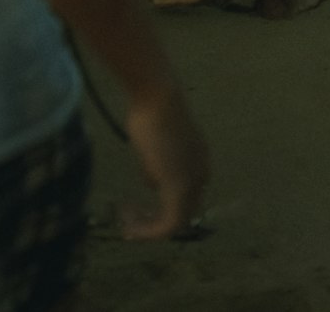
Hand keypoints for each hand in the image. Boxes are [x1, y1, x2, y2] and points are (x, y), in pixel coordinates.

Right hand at [120, 84, 209, 239]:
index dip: (162, 206)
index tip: (138, 207)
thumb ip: (158, 166)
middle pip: (184, 213)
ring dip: (149, 229)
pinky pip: (168, 224)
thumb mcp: (156, 145)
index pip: (188, 195)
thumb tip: (152, 184)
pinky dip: (149, 231)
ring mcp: (194, 182)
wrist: (157, 98)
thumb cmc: (151, 112)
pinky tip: (129, 227)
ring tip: (127, 226)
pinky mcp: (180, 188)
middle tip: (131, 222)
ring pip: (177, 223)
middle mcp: (202, 174)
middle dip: (156, 222)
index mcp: (200, 161)